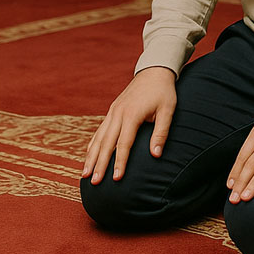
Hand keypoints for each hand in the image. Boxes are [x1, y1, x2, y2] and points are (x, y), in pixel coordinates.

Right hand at [82, 66, 176, 184]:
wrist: (154, 70)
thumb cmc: (163, 92)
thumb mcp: (168, 110)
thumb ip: (161, 133)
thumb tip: (156, 155)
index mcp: (132, 114)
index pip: (124, 143)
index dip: (119, 162)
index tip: (116, 179)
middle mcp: (118, 113)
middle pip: (106, 143)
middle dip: (99, 164)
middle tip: (93, 183)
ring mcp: (113, 111)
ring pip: (99, 137)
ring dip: (91, 156)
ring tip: (85, 175)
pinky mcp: (112, 110)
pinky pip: (100, 130)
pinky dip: (93, 144)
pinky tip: (88, 156)